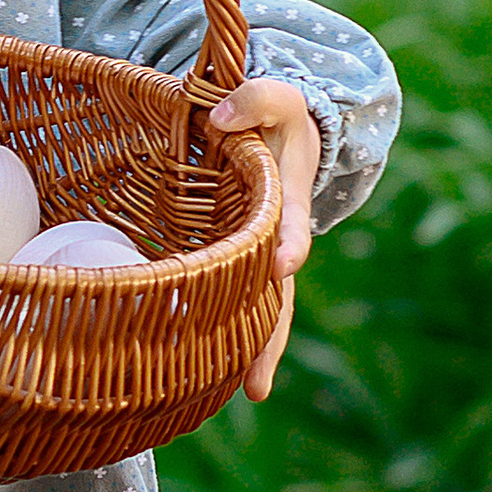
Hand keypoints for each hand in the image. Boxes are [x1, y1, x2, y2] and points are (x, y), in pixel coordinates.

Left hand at [204, 75, 320, 403]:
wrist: (275, 134)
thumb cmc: (272, 118)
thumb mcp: (275, 98)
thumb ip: (255, 98)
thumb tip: (220, 118)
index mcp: (287, 199)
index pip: (289, 225)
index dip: (286, 244)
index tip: (282, 266)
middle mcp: (276, 240)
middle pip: (278, 294)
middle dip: (270, 336)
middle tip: (258, 382)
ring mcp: (256, 259)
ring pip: (259, 310)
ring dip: (253, 351)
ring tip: (250, 394)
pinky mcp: (233, 267)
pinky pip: (229, 304)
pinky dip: (222, 336)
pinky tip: (201, 375)